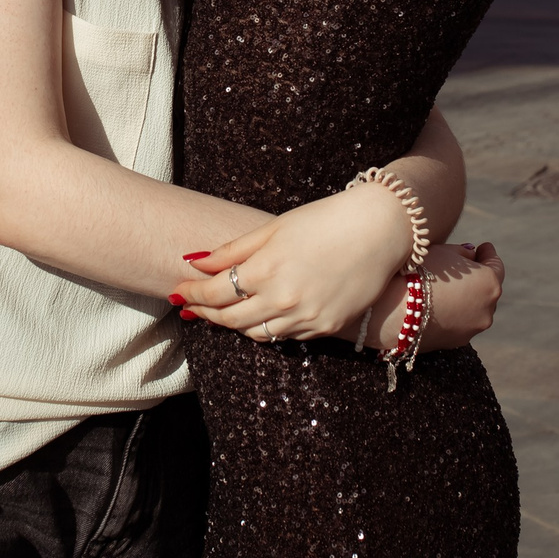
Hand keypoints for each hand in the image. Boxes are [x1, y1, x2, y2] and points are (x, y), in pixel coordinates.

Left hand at [172, 182, 412, 341]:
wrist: (379, 230)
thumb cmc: (324, 220)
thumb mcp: (273, 229)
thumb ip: (232, 250)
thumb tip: (195, 261)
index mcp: (265, 270)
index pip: (213, 293)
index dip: (191, 294)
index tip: (179, 292)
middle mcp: (282, 300)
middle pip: (229, 319)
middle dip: (205, 313)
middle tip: (191, 306)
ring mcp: (305, 317)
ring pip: (255, 334)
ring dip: (233, 325)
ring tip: (220, 313)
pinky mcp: (325, 327)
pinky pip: (284, 337)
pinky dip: (265, 329)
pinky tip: (258, 316)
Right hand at [417, 243, 503, 350]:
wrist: (394, 310)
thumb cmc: (419, 274)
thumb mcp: (443, 252)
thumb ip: (463, 252)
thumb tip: (471, 254)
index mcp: (490, 283)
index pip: (496, 265)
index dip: (487, 253)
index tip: (483, 247)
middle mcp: (488, 309)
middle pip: (487, 289)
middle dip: (477, 277)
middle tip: (463, 266)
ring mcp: (473, 328)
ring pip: (475, 308)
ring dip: (466, 297)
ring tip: (447, 288)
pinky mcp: (457, 342)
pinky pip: (460, 322)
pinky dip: (454, 313)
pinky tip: (438, 304)